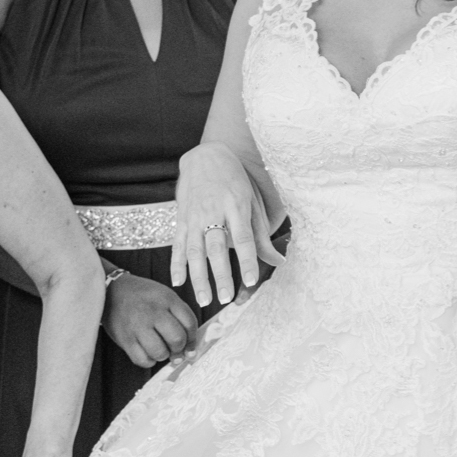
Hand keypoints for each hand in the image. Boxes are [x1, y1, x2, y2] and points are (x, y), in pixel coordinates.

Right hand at [100, 270, 202, 367]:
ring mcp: (137, 325)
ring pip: (160, 352)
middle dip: (179, 348)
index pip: (190, 323)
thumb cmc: (143, 297)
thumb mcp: (165, 296)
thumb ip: (180, 317)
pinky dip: (149, 361)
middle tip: (174, 348)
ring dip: (163, 355)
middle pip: (177, 339)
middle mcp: (152, 311)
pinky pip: (143, 360)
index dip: (193, 339)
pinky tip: (148, 352)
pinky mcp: (124, 338)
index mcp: (166, 299)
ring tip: (159, 348)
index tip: (190, 345)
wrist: (111, 291)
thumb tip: (190, 349)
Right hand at [175, 144, 282, 308]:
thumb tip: (280, 262)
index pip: (243, 238)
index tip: (250, 280)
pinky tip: (178, 281)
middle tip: (224, 299)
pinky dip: (177, 263)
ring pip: (194, 250)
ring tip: (204, 299)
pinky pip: (178, 243)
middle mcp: (214, 211)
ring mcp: (194, 216)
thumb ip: (261, 235)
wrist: (206, 157)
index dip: (247, 259)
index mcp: (236, 206)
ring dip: (198, 276)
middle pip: (216, 247)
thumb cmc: (235, 182)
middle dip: (220, 274)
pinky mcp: (181, 218)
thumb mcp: (252, 203)